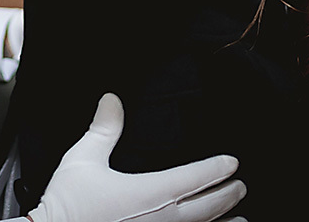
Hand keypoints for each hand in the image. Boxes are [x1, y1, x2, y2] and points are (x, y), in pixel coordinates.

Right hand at [27, 94, 245, 221]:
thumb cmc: (68, 203)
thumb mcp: (83, 159)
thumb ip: (103, 129)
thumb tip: (112, 99)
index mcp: (150, 193)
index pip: (195, 179)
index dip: (216, 169)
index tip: (233, 163)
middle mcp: (162, 219)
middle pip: (207, 208)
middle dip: (227, 195)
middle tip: (241, 186)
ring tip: (241, 219)